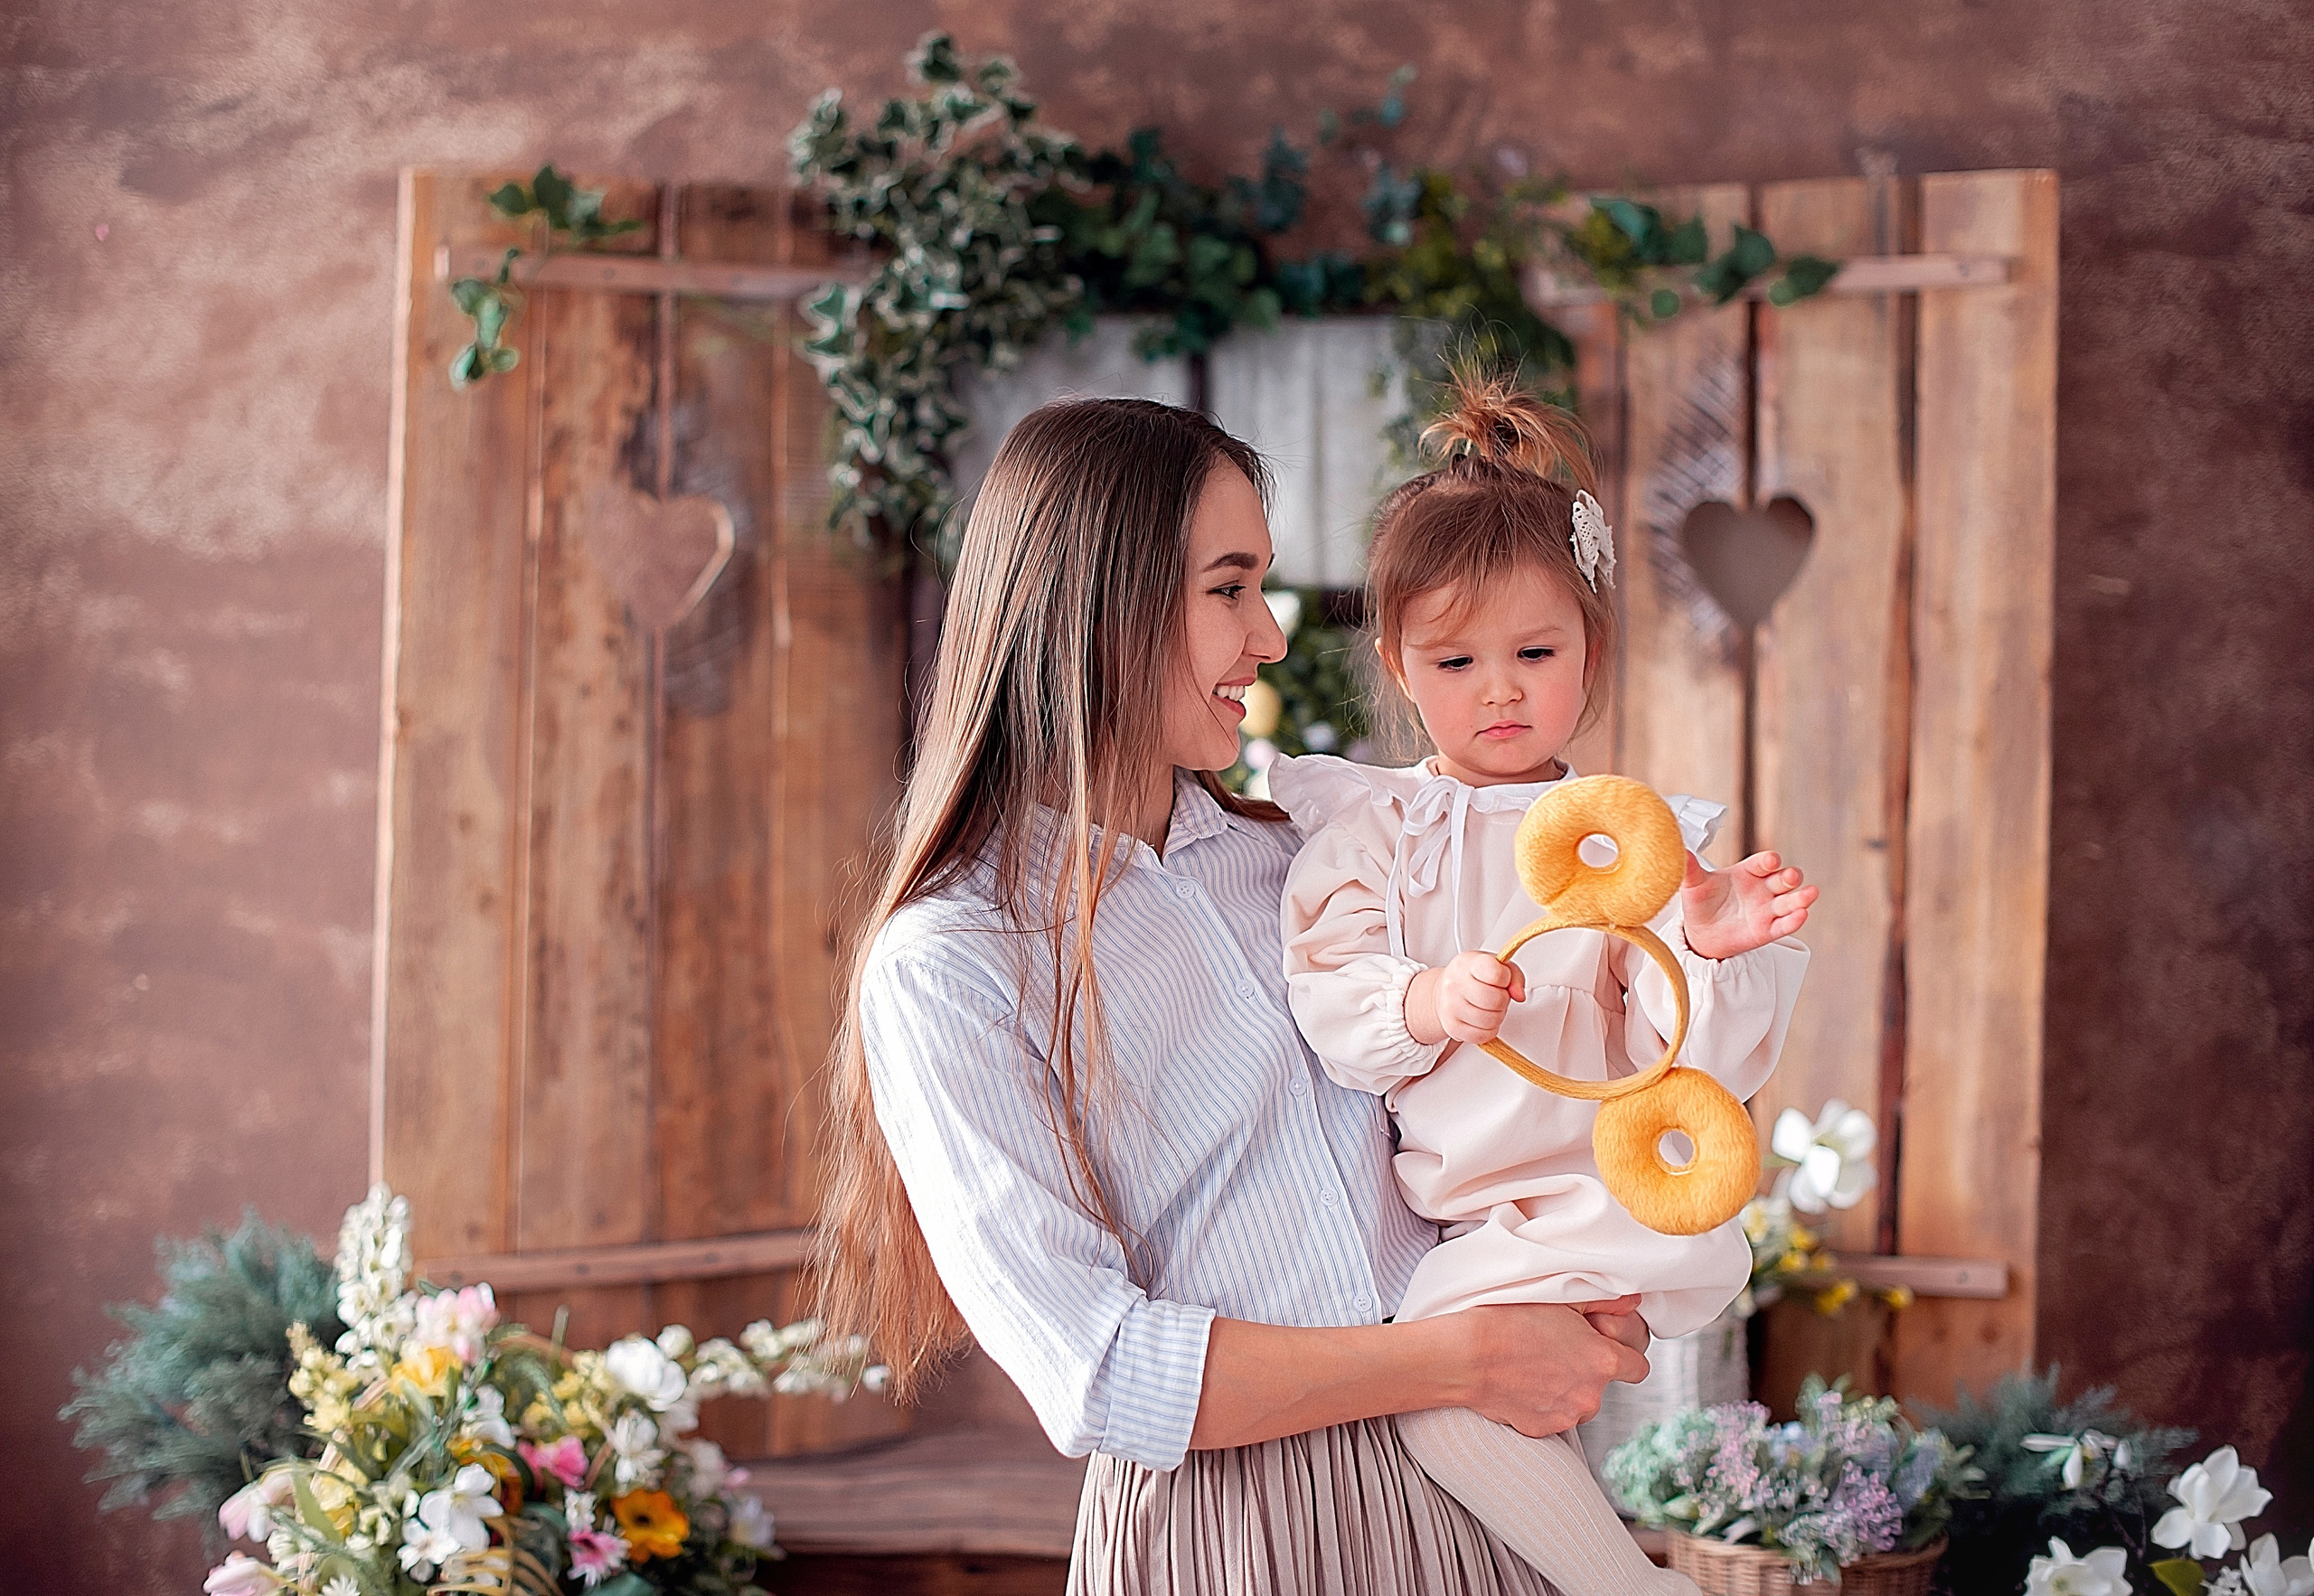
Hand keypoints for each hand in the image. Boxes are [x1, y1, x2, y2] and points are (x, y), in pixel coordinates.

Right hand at [1405, 952, 1526, 1046]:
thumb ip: (1514, 976)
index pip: (1496, 973)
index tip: (1500, 978)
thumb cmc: (1472, 977)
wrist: (1443, 991)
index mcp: (1467, 964)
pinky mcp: (1452, 1027)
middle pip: (1496, 1000)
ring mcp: (1451, 1007)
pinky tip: (1482, 1019)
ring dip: (1497, 1016)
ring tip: (1489, 1007)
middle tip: (1496, 996)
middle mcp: (1455, 985)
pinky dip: (1488, 1030)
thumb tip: (1519, 995)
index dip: (1506, 978)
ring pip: (1491, 1020)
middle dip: (1503, 1000)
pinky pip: (1483, 1036)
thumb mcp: (1495, 966)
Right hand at [1452, 1299, 1651, 1437]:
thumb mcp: (1563, 1300)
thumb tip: (1634, 1302)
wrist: (1469, 1355)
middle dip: (1588, 1372)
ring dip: (1567, 1391)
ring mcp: (1567, 1416)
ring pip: (1579, 1405)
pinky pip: (1552, 1418)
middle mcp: (1591, 1394)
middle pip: (1604, 1387)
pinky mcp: (1542, 1430)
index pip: (1639, 1368)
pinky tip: (1521, 1384)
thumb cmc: (1511, 1319)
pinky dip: (1542, 1405)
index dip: (1622, 1355)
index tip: (1604, 1347)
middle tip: (1558, 1351)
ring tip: (1536, 1367)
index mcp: (1603, 1360)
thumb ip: (1607, 1301)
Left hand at [1680, 850, 1817, 959]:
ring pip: (1790, 902)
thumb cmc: (1701, 903)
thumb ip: (1690, 869)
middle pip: (1783, 880)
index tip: (1771, 860)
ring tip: (1810, 893)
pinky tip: (1802, 914)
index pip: (1763, 863)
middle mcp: (1762, 889)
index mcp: (1747, 872)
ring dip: (1801, 897)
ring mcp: (1767, 910)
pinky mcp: (1768, 930)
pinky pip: (1784, 925)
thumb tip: (1678, 850)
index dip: (1768, 861)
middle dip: (1790, 877)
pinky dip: (1794, 920)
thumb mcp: (1693, 885)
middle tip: (1790, 877)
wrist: (1700, 933)